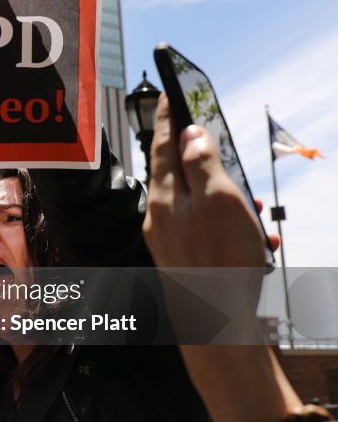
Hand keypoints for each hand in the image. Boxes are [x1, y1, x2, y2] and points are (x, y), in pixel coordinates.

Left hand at [143, 93, 267, 267]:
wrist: (217, 326)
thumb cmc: (220, 261)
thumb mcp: (218, 200)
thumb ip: (202, 164)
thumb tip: (189, 132)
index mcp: (165, 196)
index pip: (161, 145)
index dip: (167, 118)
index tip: (167, 95)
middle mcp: (161, 216)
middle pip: (180, 174)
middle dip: (208, 163)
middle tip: (225, 155)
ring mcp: (172, 241)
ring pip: (203, 206)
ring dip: (233, 203)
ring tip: (258, 211)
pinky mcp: (187, 262)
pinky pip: (213, 234)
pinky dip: (236, 231)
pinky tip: (259, 245)